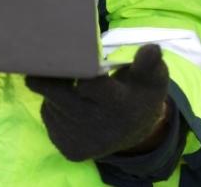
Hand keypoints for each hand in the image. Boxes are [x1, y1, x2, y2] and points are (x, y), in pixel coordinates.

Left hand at [25, 43, 169, 160]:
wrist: (136, 130)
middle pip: (59, 96)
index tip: (74, 55)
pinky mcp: (70, 151)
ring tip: (67, 80)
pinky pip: (48, 118)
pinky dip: (53, 105)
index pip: (88, 84)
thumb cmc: (140, 93)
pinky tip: (67, 100)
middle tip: (50, 59)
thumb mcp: (152, 76)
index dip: (77, 67)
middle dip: (52, 76)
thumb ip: (149, 62)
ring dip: (53, 90)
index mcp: (120, 106)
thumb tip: (151, 49)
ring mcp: (83, 143)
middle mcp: (100, 130)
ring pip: (51, 105)